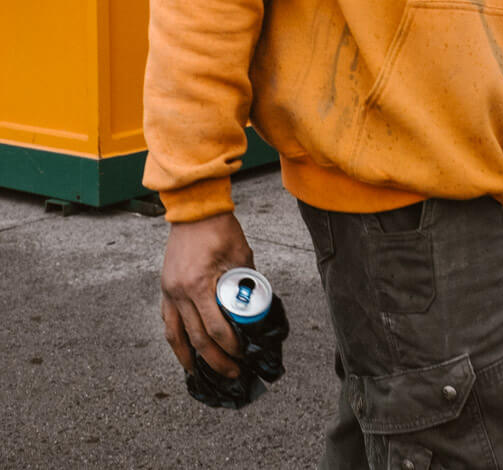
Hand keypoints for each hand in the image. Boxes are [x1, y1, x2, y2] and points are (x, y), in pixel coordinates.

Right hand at [160, 212, 253, 379]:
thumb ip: (246, 281)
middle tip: (230, 372)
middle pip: (196, 338)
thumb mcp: (240, 255)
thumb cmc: (220, 229)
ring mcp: (169, 291)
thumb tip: (256, 305)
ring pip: (175, 334)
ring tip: (198, 373)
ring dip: (187, 357)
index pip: (215, 328)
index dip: (230, 346)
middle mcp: (180, 292)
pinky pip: (168, 319)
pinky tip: (183, 348)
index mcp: (199, 285)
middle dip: (214, 359)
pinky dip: (175, 337)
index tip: (241, 354)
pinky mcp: (165, 287)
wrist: (195, 209)